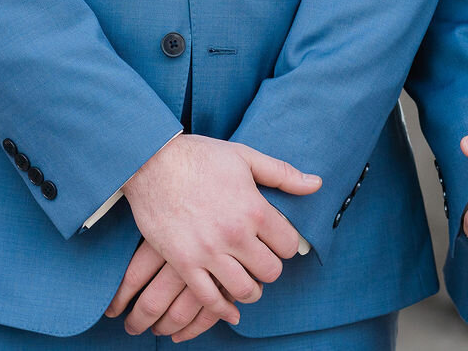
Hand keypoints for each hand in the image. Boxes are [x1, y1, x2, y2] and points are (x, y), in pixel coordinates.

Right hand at [107, 135, 319, 334]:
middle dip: (270, 268)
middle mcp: (234, 234)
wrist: (151, 161)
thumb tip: (316, 184)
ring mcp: (208, 252)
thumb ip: (282, 174)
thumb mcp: (245, 157)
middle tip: (262, 261)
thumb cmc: (200, 156)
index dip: (286, 244)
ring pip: (244, 289)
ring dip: (251, 290)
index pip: (288, 245)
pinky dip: (223, 310)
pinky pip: (209, 299)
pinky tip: (230, 309)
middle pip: (270, 271)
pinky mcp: (184, 263)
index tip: (277, 242)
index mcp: (254, 209)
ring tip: (248, 282)